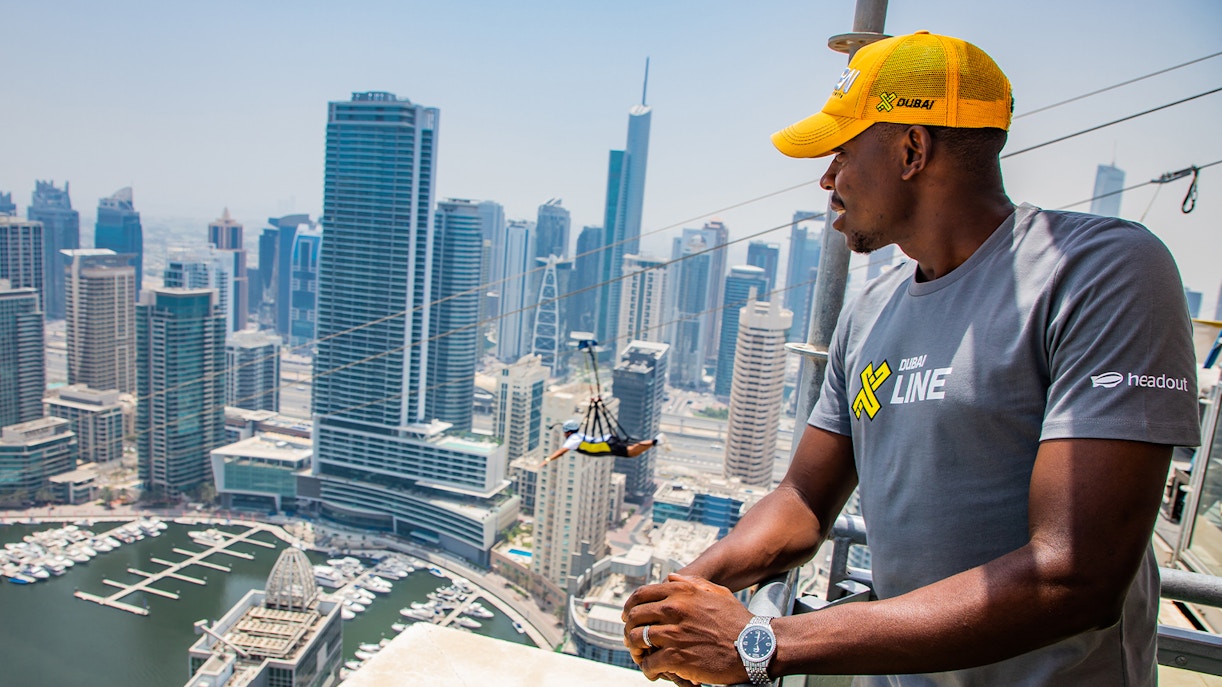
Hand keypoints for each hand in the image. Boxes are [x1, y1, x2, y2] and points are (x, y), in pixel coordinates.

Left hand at [621, 573, 753, 683]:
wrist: (753, 646)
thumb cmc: (735, 620)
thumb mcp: (715, 591)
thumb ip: (690, 582)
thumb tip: (670, 578)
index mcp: (680, 592)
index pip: (640, 595)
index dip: (630, 607)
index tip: (628, 617)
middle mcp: (673, 609)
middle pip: (634, 617)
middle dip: (629, 629)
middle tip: (632, 639)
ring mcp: (673, 633)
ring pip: (637, 640)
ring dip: (635, 650)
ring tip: (642, 656)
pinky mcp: (676, 657)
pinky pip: (650, 664)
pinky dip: (648, 669)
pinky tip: (654, 671)